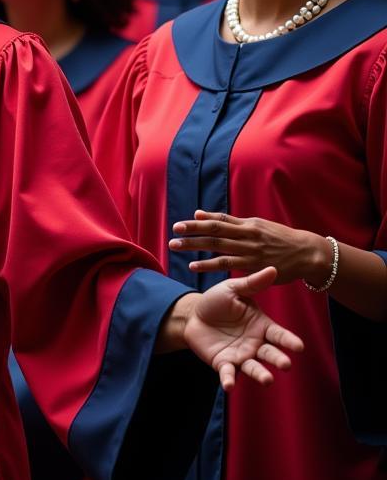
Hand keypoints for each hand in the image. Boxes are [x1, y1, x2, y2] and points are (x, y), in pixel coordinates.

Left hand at [170, 210, 329, 285]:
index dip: (197, 222)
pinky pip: (228, 265)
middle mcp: (247, 234)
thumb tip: (200, 213)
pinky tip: (194, 266)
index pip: (218, 220)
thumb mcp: (256, 225)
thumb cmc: (279, 238)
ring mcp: (251, 251)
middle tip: (173, 232)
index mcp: (247, 224)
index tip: (179, 224)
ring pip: (218, 247)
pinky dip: (209, 265)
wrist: (307, 254)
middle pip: (215, 231)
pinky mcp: (255, 267)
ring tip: (175, 246)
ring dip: (195, 247)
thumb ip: (229, 222)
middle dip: (192, 232)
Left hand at [182, 266, 303, 390]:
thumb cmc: (217, 301)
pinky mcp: (224, 364)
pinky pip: (228, 374)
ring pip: (254, 367)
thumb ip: (252, 283)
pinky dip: (229, 380)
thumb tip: (273, 268)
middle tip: (285, 365)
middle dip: (278, 359)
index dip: (289, 340)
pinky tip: (229, 386)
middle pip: (270, 353)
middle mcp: (255, 344)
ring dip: (260, 374)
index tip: (299, 346)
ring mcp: (241, 356)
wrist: (193, 314)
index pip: (278, 334)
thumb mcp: (233, 289)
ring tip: (267, 380)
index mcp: (260, 325)